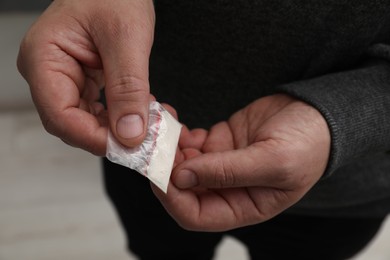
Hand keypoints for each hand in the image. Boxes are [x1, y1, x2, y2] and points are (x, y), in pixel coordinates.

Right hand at [17, 0, 154, 154]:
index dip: (93, 138)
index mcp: (44, 58)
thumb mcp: (126, 39)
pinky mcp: (82, 80)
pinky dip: (121, 116)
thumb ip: (128, 88)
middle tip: (144, 142)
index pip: (59, 115)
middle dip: (109, 136)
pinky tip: (142, 114)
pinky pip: (98, 109)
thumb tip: (129, 134)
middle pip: (72, 123)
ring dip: (118, 129)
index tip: (127, 147)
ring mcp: (64, 77)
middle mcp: (48, 72)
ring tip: (149, 126)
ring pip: (87, 120)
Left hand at [152, 94, 330, 230]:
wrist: (318, 113)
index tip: (159, 172)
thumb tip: (181, 179)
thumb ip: (229, 172)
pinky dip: (178, 136)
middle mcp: (227, 190)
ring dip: (168, 150)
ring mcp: (220, 166)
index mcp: (243, 207)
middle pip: (182, 191)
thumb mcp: (275, 162)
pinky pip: (188, 144)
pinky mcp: (217, 144)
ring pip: (181, 165)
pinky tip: (176, 123)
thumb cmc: (308, 143)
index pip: (194, 215)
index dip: (172, 199)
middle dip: (164, 170)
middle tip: (154, 145)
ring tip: (162, 128)